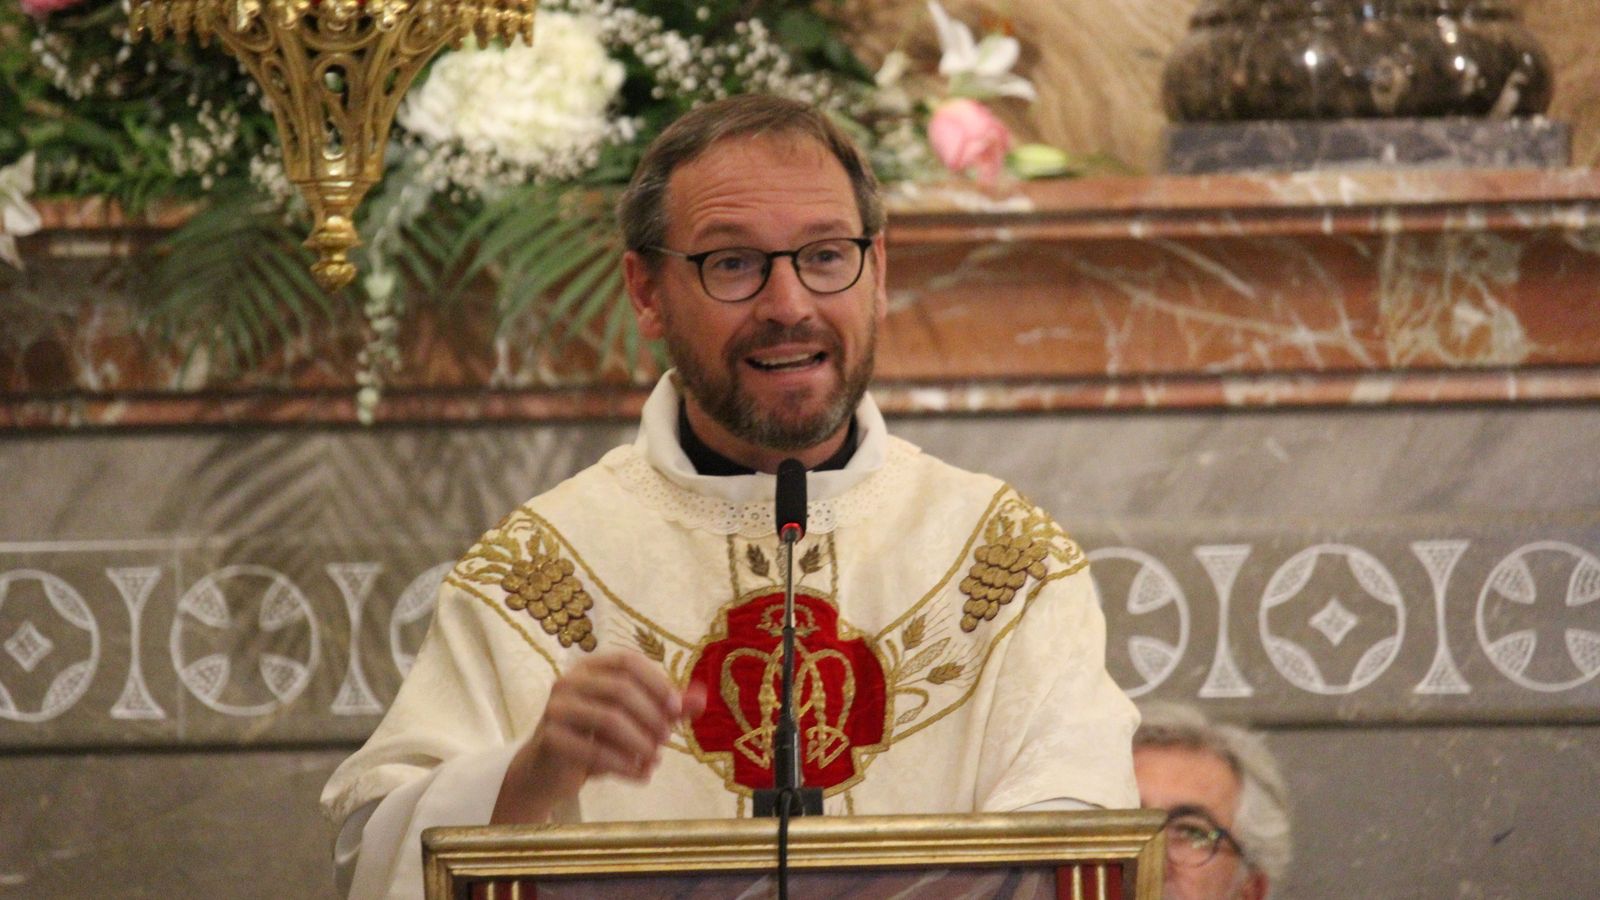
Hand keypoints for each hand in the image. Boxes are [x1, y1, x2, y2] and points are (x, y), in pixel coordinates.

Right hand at [491, 652, 706, 823]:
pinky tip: (642, 776)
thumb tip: (701, 699)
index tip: (678, 709)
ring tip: (655, 759)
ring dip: (640, 742)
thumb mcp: (633, 721)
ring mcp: (556, 708)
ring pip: (609, 719)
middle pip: (620, 689)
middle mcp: (569, 681)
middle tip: (667, 739)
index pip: (628, 662)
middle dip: (651, 716)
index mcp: (590, 668)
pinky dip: (625, 765)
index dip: (657, 682)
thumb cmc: (594, 739)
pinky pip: (594, 750)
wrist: (549, 771)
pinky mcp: (550, 738)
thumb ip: (666, 708)